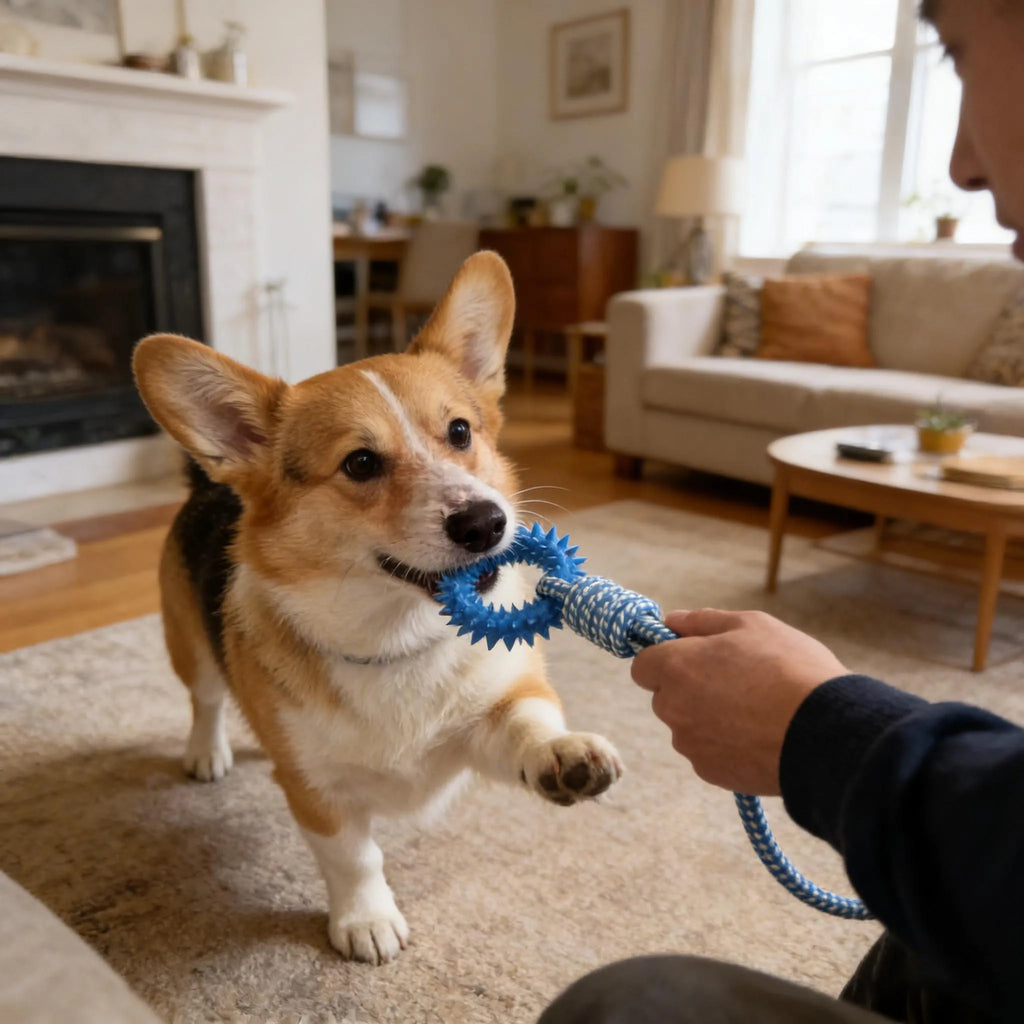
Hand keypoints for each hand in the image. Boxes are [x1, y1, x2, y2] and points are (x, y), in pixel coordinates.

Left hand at [631, 609, 847, 794]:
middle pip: (665, 696)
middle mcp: (673, 708)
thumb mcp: (751, 625)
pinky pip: (708, 753)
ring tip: (754, 710)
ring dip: (707, 718)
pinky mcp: (711, 773)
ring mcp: (690, 744)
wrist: (825, 733)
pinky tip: (758, 736)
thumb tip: (671, 620)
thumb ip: (703, 621)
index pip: (643, 665)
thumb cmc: (789, 668)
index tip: (692, 656)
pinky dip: (725, 745)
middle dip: (688, 688)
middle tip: (733, 681)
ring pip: (688, 726)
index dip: (665, 658)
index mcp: (676, 667)